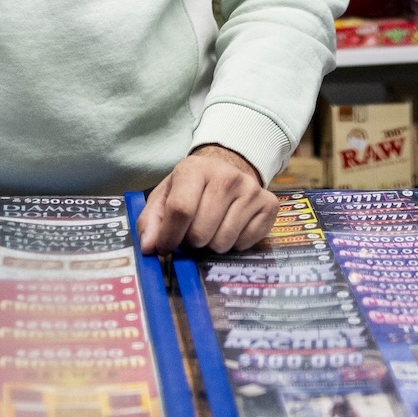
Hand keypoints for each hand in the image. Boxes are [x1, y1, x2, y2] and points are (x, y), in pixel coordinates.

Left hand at [138, 144, 277, 254]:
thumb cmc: (191, 188)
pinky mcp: (269, 204)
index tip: (165, 247)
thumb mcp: (165, 196)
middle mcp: (227, 176)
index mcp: (195, 168)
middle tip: (192, 231)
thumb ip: (150, 221)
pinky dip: (235, 244)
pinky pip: (245, 244)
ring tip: (212, 227)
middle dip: (191, 241)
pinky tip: (232, 226)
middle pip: (201, 233)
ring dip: (212, 244)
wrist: (228, 170)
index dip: (169, 236)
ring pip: (223, 243)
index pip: (180, 210)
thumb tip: (148, 248)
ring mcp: (251, 190)